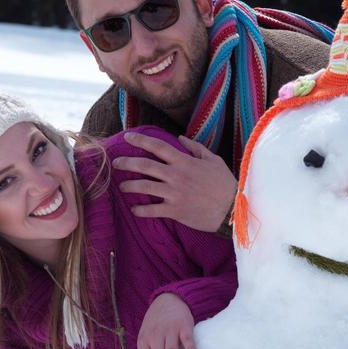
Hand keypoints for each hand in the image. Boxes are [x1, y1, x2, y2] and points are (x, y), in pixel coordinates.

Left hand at [113, 130, 236, 231]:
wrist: (232, 209)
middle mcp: (176, 175)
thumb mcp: (214, 160)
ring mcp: (174, 194)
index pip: (157, 147)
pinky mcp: (175, 211)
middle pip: (144, 165)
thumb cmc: (225, 184)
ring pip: (144, 187)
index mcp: (184, 161)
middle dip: (126, 163)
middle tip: (115, 163)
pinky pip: (152, 210)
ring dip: (129, 186)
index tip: (127, 137)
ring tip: (121, 187)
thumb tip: (180, 138)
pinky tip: (134, 210)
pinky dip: (140, 210)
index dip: (140, 140)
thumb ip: (196, 148)